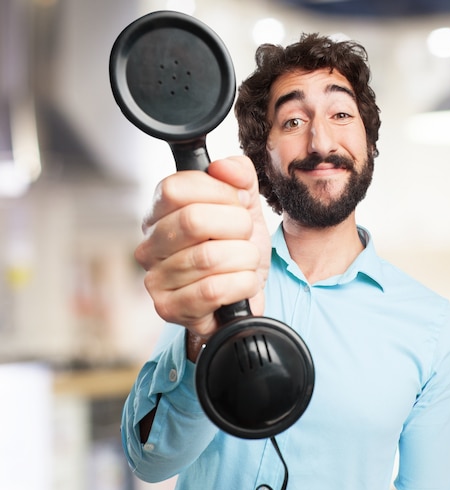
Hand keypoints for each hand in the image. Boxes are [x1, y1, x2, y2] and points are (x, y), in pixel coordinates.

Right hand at [135, 156, 270, 339]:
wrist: (244, 295)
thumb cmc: (236, 248)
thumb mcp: (244, 206)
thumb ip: (239, 176)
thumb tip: (224, 167)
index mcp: (160, 212)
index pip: (176, 188)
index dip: (220, 193)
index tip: (238, 203)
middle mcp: (149, 244)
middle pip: (193, 220)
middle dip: (237, 226)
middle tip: (245, 236)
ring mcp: (155, 279)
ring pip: (209, 257)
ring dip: (244, 258)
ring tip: (245, 262)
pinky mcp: (169, 308)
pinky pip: (213, 290)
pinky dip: (242, 284)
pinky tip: (244, 283)